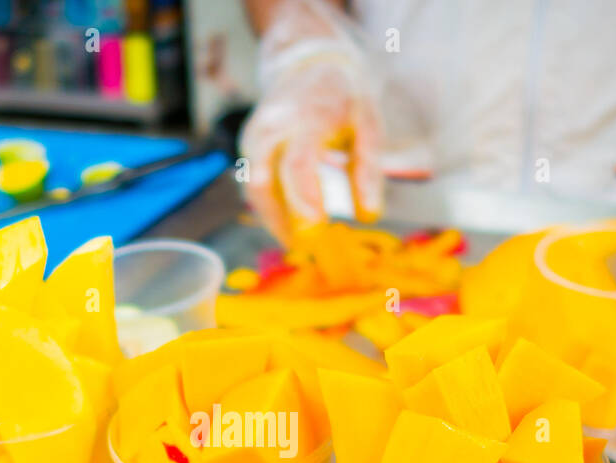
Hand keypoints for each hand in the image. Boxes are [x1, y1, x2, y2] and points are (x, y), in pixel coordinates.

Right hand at [239, 56, 382, 245]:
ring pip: (253, 188)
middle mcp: (273, 125)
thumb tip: (369, 215)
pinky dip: (269, 206)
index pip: (297, 164)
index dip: (303, 199)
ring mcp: (255, 134)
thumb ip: (368, 169)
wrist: (307, 61)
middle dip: (280, 221)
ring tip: (299, 241)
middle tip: (306, 248)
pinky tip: (289, 221)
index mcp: (308, 117)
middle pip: (262, 182)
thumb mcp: (368, 124)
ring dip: (273, 219)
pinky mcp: (247, 144)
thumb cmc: (344, 96)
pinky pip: (253, 183)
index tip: (316, 231)